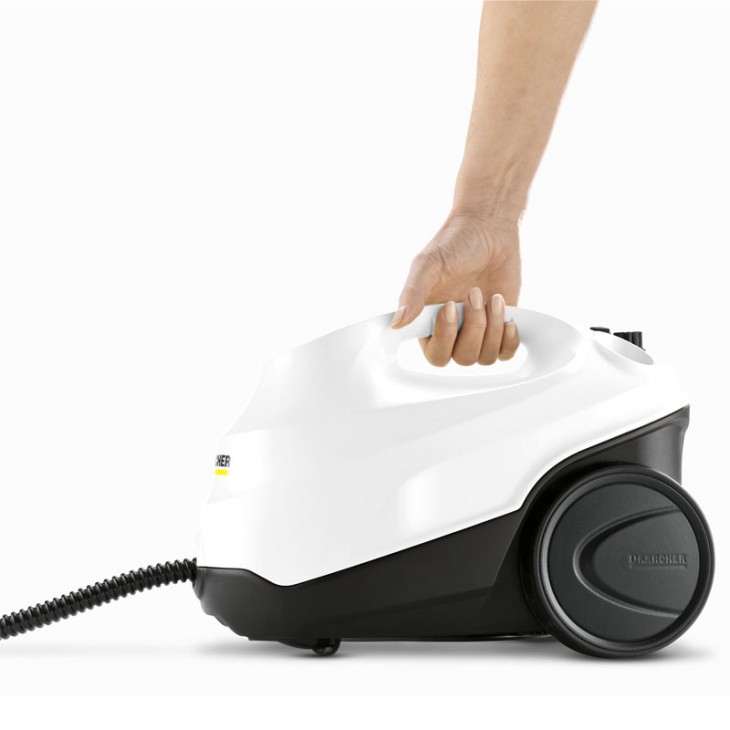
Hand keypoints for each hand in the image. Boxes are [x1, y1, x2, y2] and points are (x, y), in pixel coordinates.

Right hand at [391, 211, 520, 365]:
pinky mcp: (501, 328)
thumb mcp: (428, 265)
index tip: (450, 307)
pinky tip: (508, 318)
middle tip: (475, 294)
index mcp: (429, 322)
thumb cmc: (455, 243)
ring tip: (492, 297)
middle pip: (463, 358)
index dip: (444, 338)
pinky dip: (509, 340)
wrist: (489, 228)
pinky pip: (506, 353)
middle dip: (473, 327)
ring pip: (486, 357)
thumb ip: (412, 294)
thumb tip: (396, 323)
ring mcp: (478, 331)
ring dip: (492, 328)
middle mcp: (453, 332)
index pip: (435, 354)